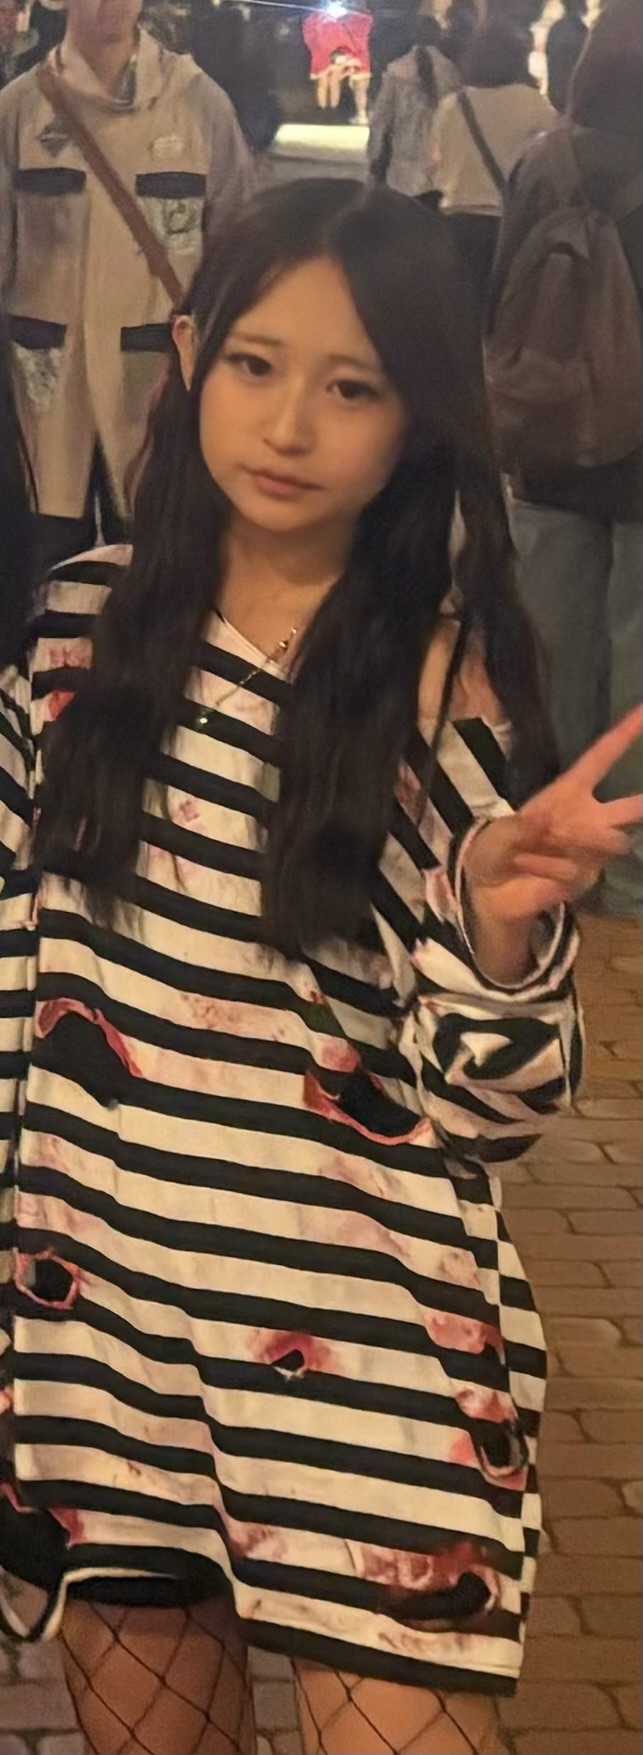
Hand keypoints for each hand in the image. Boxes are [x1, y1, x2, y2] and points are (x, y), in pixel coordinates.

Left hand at [464, 707, 642, 925]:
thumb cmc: (494, 851)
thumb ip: (518, 828)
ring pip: (615, 841)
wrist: (488, 893)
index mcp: (567, 792)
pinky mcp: (586, 878)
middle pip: (631, 807)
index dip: (623, 734)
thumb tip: (542, 820)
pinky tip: (530, 869)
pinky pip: (579, 870)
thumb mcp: (497, 834)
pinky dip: (549, 868)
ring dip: (582, 842)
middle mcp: (587, 818)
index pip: (601, 758)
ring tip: (549, 842)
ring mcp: (590, 850)